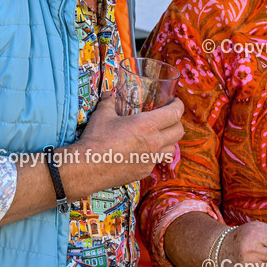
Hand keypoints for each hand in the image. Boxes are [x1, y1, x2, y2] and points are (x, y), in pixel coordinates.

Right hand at [62, 92, 183, 197]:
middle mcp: (154, 143)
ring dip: (168, 141)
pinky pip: (156, 162)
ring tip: (159, 135)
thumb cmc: (96, 138)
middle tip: (169, 117)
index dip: (178, 105)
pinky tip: (143, 152)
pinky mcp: (144, 172)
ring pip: (172, 149)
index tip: (175, 101)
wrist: (88, 167)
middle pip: (179, 131)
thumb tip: (109, 94)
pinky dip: (154, 155)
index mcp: (148, 125)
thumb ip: (109, 102)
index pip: (175, 113)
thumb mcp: (102, 115)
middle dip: (176, 122)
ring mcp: (150, 160)